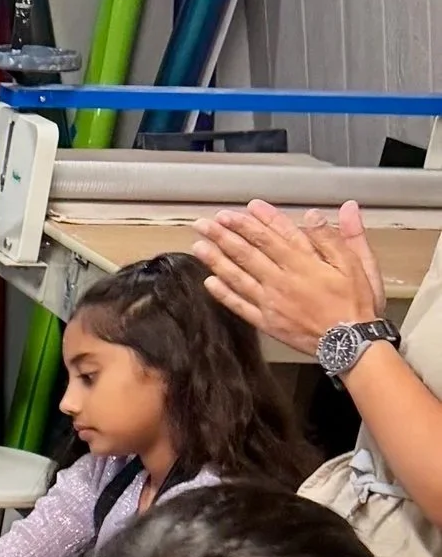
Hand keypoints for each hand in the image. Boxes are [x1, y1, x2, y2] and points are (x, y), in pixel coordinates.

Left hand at [193, 200, 386, 355]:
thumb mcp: (357, 263)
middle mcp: (281, 281)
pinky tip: (208, 282)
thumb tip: (316, 213)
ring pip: (238, 277)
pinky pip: (240, 306)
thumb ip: (336, 237)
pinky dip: (223, 294)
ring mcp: (270, 302)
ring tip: (198, 246)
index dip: (249, 223)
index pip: (270, 238)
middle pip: (247, 254)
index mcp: (303, 263)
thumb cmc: (357, 301)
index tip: (232, 213)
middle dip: (223, 237)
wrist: (351, 343)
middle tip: (203, 224)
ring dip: (216, 260)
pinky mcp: (266, 322)